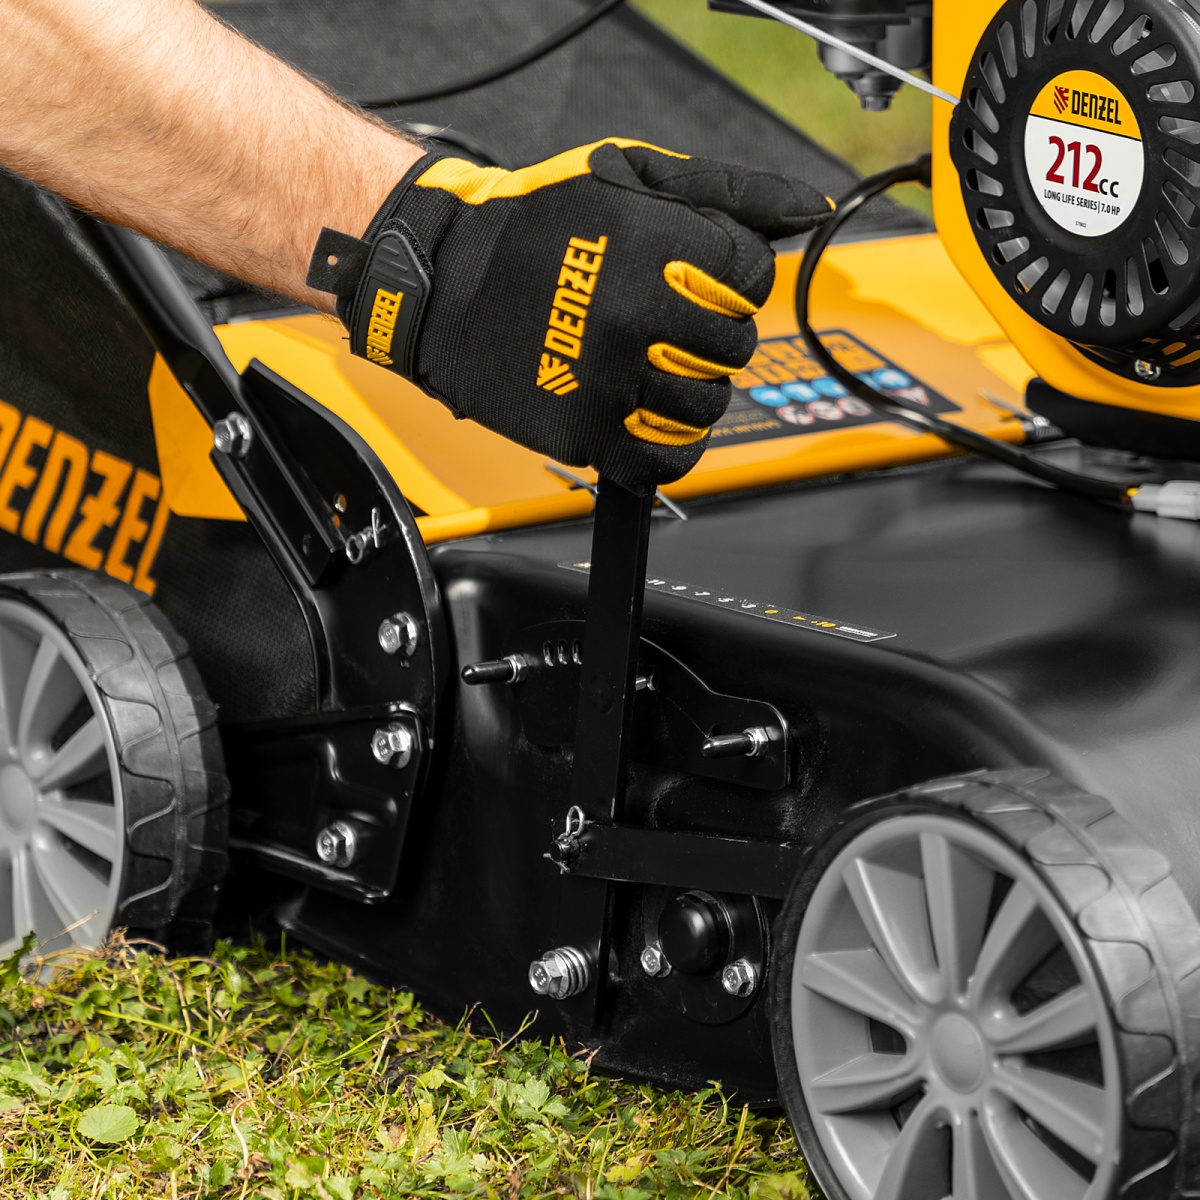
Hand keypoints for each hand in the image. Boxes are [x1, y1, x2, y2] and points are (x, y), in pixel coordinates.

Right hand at [308, 138, 831, 485]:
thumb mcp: (631, 176)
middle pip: (735, 346)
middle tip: (667, 322)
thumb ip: (727, 193)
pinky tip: (645, 410)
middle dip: (710, 333)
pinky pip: (668, 457)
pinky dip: (668, 441)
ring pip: (707, 405)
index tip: (696, 280)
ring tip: (649, 363)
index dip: (731, 281)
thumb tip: (806, 210)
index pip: (754, 282)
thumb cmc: (536, 222)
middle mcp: (640, 317)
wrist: (442, 278)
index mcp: (659, 248)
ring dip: (690, 387)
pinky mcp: (586, 432)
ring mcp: (612, 381)